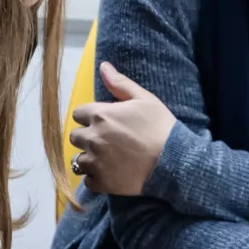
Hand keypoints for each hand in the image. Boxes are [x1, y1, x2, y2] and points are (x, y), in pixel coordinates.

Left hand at [67, 63, 176, 197]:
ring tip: (107, 159)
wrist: (174, 161)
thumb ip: (120, 83)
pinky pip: (87, 180)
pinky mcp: (100, 182)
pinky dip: (96, 178)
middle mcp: (92, 138)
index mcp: (100, 115)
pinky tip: (110, 173)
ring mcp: (95, 161)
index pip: (78, 113)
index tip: (103, 122)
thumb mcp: (144, 99)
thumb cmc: (161, 127)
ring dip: (89, 158)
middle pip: (75, 136)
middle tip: (106, 141)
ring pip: (78, 159)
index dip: (90, 117)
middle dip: (87, 137)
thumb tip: (103, 66)